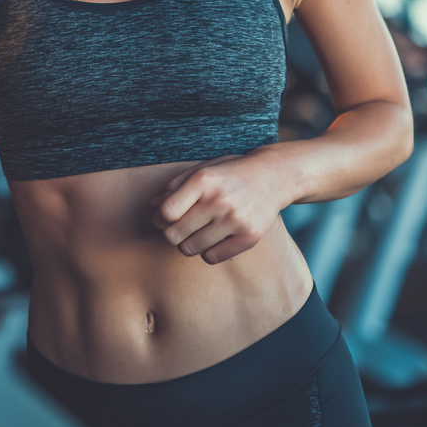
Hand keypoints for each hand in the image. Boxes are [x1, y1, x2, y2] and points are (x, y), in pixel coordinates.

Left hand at [150, 152, 284, 263]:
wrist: (274, 175)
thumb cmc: (232, 172)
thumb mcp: (203, 168)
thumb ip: (177, 185)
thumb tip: (153, 205)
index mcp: (203, 180)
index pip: (166, 212)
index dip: (160, 218)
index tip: (165, 217)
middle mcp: (218, 200)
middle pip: (174, 234)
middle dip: (170, 234)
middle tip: (177, 229)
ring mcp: (235, 220)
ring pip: (190, 248)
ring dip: (187, 244)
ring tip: (196, 233)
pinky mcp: (249, 236)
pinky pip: (213, 257)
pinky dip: (208, 252)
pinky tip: (213, 239)